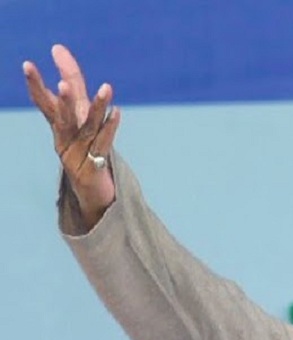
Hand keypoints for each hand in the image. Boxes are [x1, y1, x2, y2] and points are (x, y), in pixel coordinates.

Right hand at [24, 44, 120, 228]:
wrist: (92, 190)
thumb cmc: (85, 144)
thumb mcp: (78, 112)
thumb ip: (72, 81)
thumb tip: (58, 48)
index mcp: (58, 126)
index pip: (44, 103)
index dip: (36, 85)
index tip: (27, 65)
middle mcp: (65, 139)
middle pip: (63, 118)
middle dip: (64, 102)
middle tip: (64, 86)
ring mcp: (78, 155)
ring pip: (87, 130)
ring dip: (96, 110)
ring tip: (106, 89)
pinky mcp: (93, 168)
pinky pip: (103, 145)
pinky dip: (110, 128)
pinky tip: (117, 112)